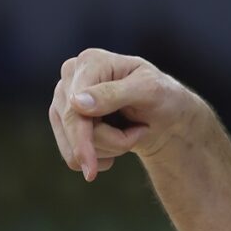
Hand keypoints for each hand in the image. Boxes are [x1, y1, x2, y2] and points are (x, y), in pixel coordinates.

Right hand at [49, 48, 202, 180]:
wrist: (167, 116)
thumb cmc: (163, 97)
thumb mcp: (149, 91)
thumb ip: (114, 94)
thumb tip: (76, 102)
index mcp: (91, 61)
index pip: (74, 108)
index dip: (82, 139)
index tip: (90, 169)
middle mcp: (71, 75)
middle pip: (73, 127)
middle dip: (111, 141)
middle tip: (141, 132)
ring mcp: (64, 98)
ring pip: (71, 144)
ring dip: (109, 148)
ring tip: (132, 131)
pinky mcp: (64, 119)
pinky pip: (70, 153)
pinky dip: (98, 156)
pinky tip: (118, 142)